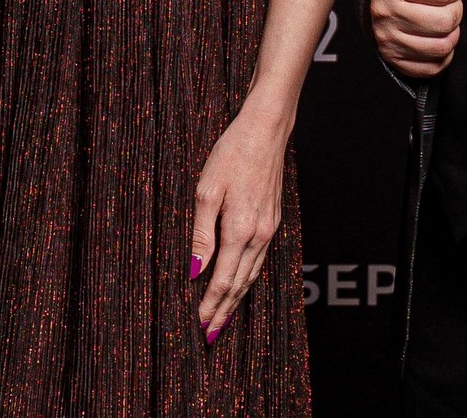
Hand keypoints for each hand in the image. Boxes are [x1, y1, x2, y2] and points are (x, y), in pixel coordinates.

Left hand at [189, 98, 289, 342]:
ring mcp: (268, 229)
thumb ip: (200, 234)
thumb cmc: (231, 154)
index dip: (211, 305)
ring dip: (237, 299)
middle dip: (224, 311)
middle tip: (210, 334)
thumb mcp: (207, 191)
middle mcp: (258, 235)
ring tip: (223, 317)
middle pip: (239, 284)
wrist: (266, 132)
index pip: (223, 280)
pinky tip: (239, 283)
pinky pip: (258, 259)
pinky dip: (247, 278)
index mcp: (240, 230)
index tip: (200, 324)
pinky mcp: (272, 220)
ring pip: (251, 275)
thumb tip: (194, 270)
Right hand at [369, 0, 463, 77]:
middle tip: (445, 1)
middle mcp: (385, 11)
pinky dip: (442, 54)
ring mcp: (387, 38)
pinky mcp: (393, 59)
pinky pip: (433, 66)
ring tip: (441, 17)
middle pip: (447, 20)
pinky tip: (435, 35)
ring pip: (442, 45)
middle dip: (454, 8)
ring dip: (451, 32)